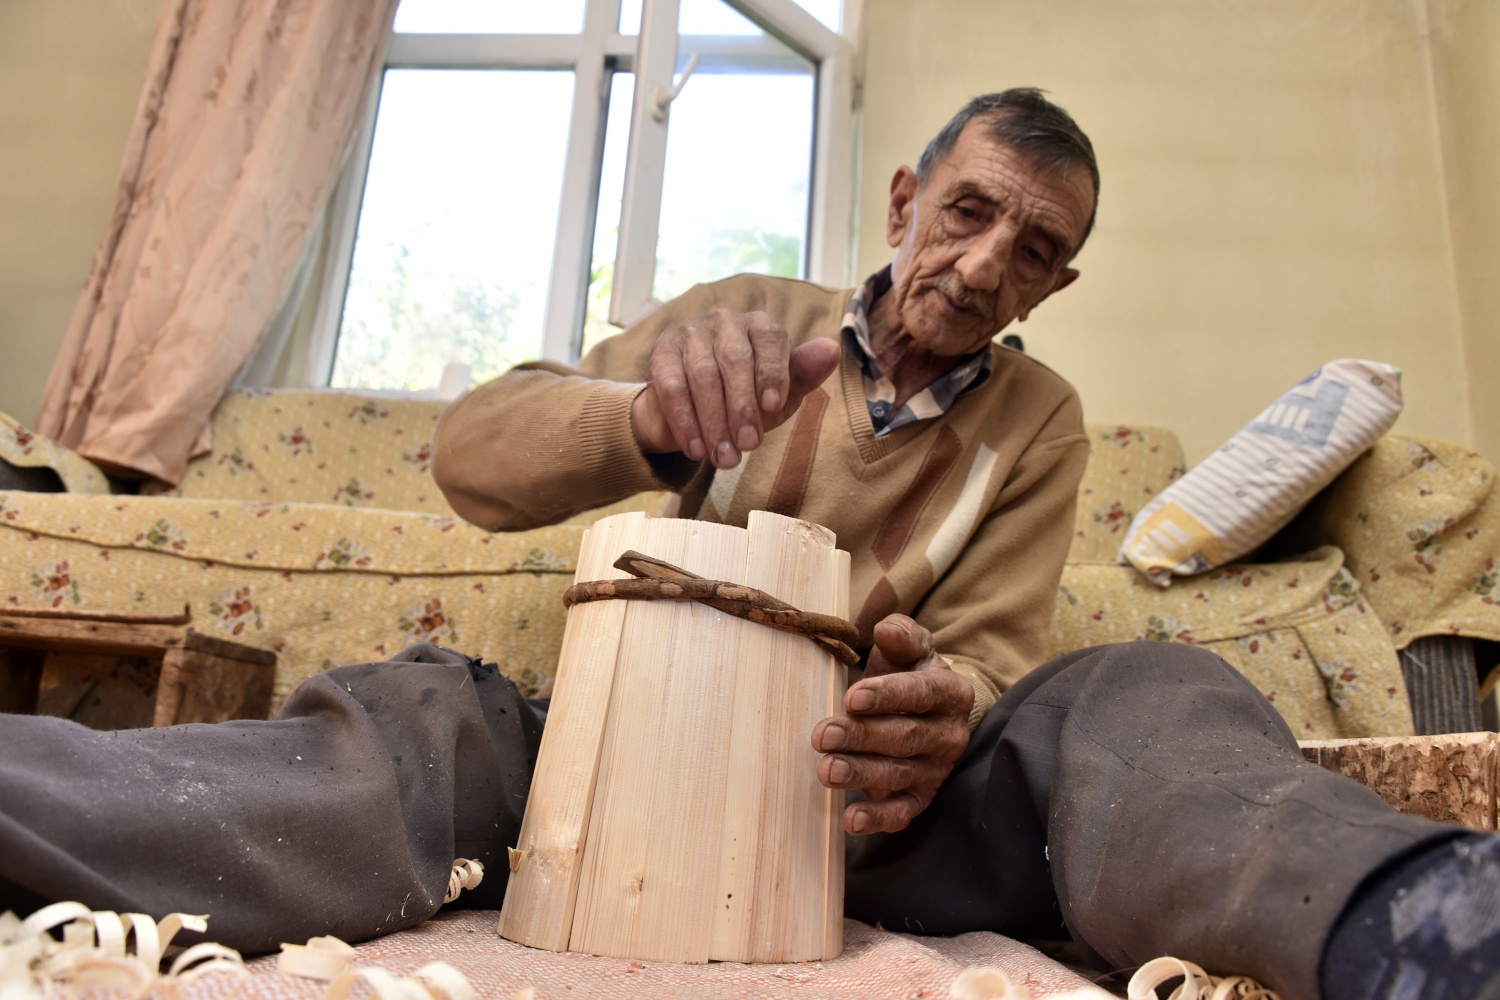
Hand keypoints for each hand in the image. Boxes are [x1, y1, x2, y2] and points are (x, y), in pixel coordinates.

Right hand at [630, 308, 840, 468]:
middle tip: (747, 446)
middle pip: (734, 359)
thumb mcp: (778, 395)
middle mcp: (724, 320)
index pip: (770, 338)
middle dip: (742, 407)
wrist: (694, 412)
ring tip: (724, 458)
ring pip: (703, 375)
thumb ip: (803, 375)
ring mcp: (691, 333)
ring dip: (713, 422)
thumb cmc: (746, 399)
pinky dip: (685, 421)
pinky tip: (696, 449)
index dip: (772, 372)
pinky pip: (672, 386)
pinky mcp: (662, 351)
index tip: (773, 406)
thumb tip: (831, 349)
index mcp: (759, 325)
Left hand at [811, 615, 972, 834]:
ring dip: (861, 774)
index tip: (852, 697)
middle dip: (862, 736)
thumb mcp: (909, 650)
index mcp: (950, 692)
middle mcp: (949, 734)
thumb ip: (902, 637)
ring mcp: (936, 770)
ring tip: (827, 770)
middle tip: (822, 735)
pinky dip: (878, 819)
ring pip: (899, 774)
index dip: (888, 695)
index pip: (921, 693)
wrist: (927, 713)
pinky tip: (850, 820)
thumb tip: (887, 630)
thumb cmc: (909, 675)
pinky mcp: (921, 798)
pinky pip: (902, 813)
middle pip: (905, 736)